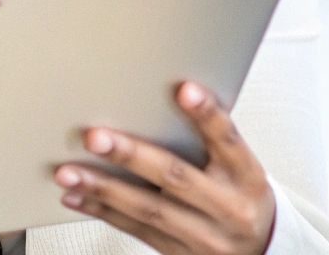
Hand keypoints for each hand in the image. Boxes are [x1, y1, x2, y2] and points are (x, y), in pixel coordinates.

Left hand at [56, 82, 276, 254]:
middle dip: (131, 156)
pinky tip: (78, 196)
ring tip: (70, 172)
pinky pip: (136, 230)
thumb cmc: (243, 196)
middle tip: (97, 138)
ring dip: (103, 189)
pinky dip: (103, 211)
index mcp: (246, 176)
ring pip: (147, 208)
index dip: (207, 115)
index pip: (228, 139)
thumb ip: (210, 140)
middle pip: (176, 177)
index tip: (185, 90)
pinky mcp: (179, 252)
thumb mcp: (242, 166)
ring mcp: (202, 234)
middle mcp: (226, 206)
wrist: (259, 250)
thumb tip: (166, 99)